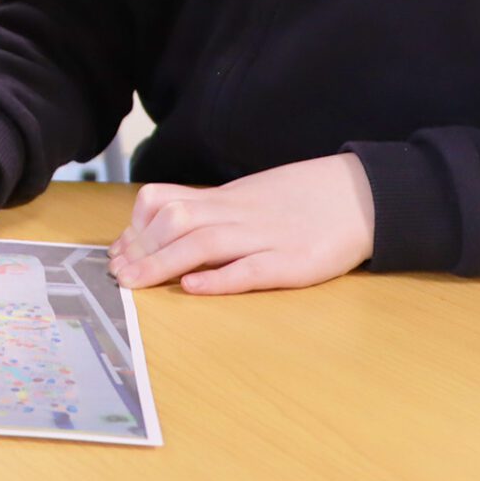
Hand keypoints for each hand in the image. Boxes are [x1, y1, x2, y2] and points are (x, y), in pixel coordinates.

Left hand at [108, 155, 375, 294]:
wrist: (363, 194)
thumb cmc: (303, 199)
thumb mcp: (250, 196)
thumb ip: (213, 211)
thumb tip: (166, 229)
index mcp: (227, 199)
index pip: (167, 203)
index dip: (135, 228)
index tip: (116, 252)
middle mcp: (240, 215)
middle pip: (177, 222)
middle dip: (141, 249)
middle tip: (117, 274)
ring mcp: (268, 238)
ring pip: (205, 243)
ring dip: (164, 263)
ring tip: (137, 283)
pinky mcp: (295, 262)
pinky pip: (253, 269)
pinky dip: (221, 278)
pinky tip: (194, 286)